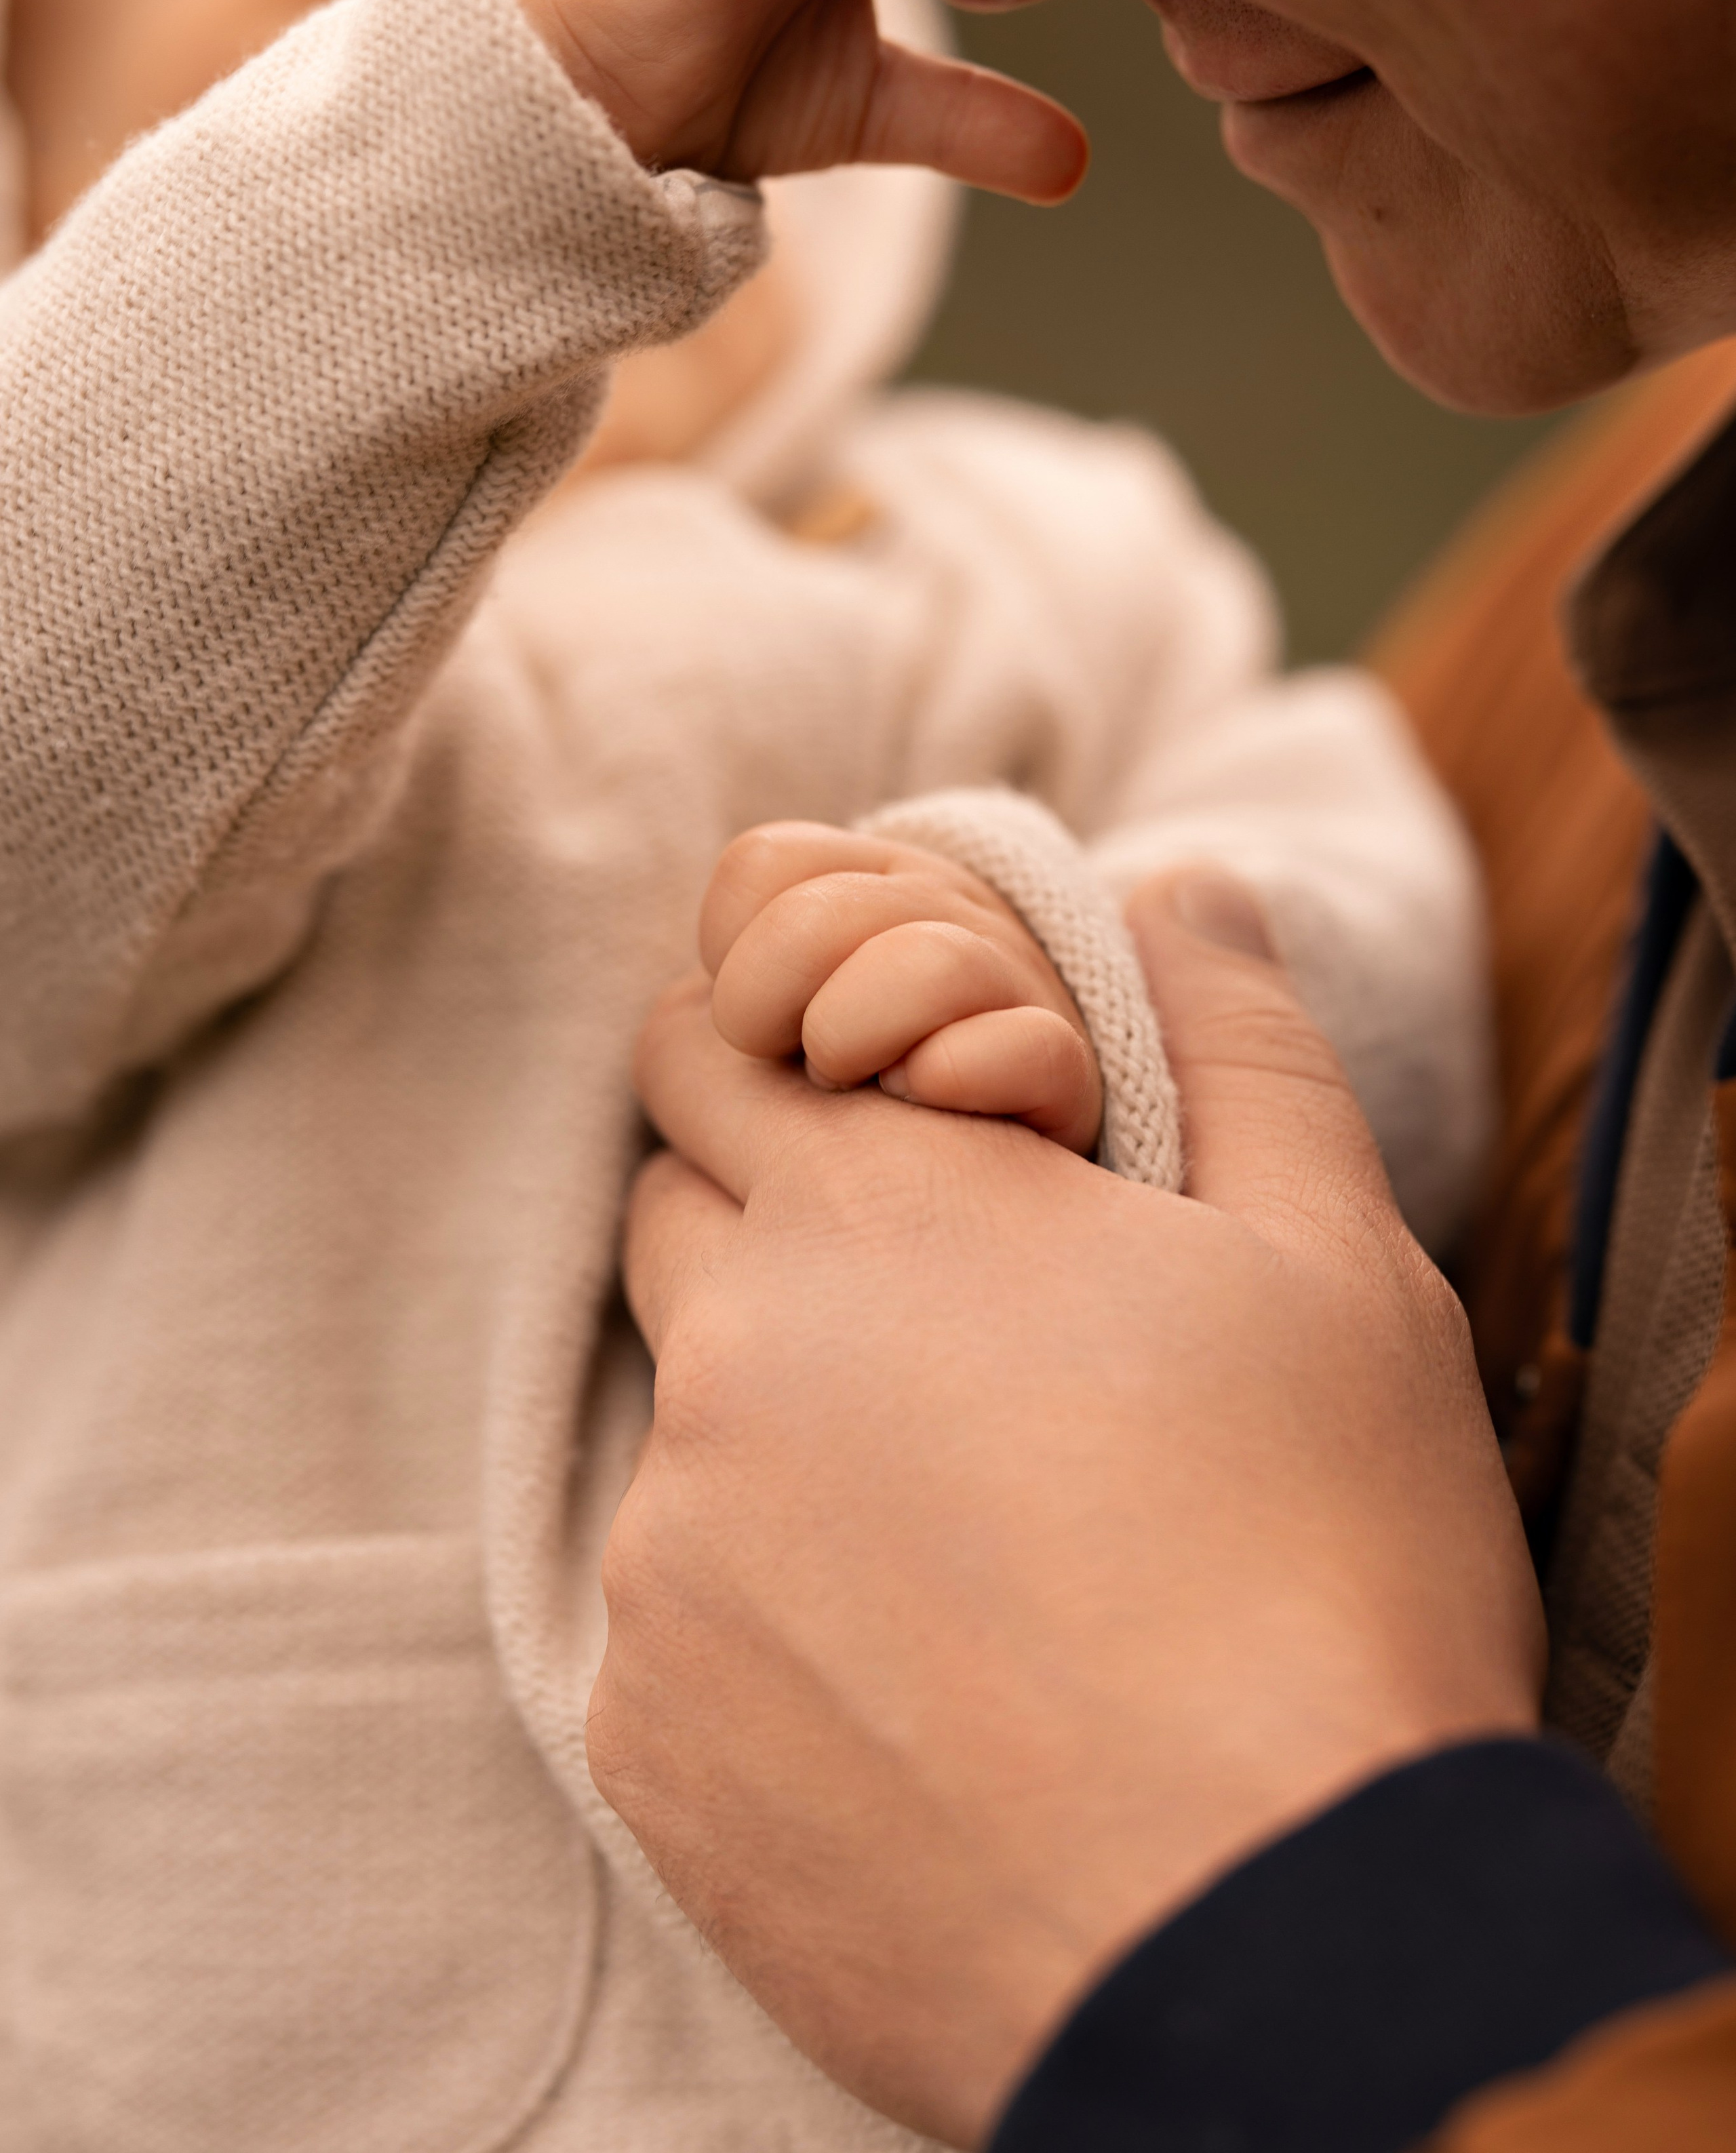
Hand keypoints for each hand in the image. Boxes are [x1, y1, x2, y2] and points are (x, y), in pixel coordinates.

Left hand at [592, 871, 1542, 2147]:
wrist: (1276, 1931)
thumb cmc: (1327, 1568)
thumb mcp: (1336, 1261)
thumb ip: (1238, 1040)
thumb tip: (1178, 879)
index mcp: (885, 1208)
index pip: (711, 1044)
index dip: (769, 1051)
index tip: (845, 1100)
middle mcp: (734, 1358)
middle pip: (675, 1213)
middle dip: (767, 1219)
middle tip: (927, 1316)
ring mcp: (669, 1559)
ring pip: (680, 1436)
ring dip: (779, 1443)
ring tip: (962, 1544)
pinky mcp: (651, 1742)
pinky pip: (671, 1633)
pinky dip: (763, 1630)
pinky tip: (919, 1696)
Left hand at [700, 821, 1103, 1155]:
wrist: (1018, 1164)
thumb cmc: (879, 1078)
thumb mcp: (801, 1000)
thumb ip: (747, 982)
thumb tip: (686, 1015)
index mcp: (871, 875)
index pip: (759, 863)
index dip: (727, 946)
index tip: (753, 1019)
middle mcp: (946, 907)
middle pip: (818, 917)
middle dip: (768, 1002)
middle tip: (795, 1064)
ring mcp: (1016, 983)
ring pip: (926, 964)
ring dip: (856, 1034)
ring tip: (860, 1085)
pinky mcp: (1070, 1072)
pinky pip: (1027, 1048)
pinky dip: (956, 1071)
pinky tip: (926, 1098)